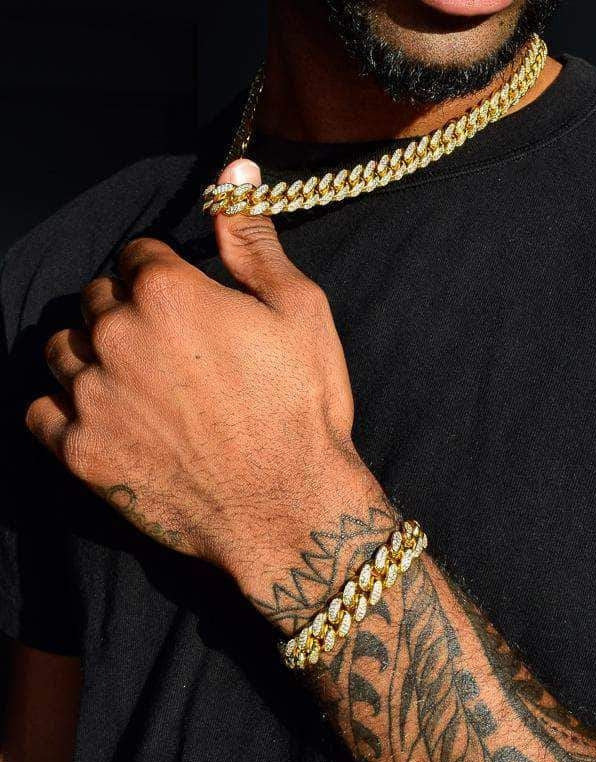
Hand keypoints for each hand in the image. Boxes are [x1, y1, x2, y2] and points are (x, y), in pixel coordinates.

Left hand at [25, 159, 389, 629]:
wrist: (289, 506)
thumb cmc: (302, 406)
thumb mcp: (299, 311)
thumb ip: (253, 239)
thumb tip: (235, 171)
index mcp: (168, 293)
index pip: (136, 255)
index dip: (164, 274)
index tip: (186, 301)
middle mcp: (115, 336)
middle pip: (96, 299)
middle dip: (127, 311)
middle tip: (169, 347)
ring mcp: (91, 396)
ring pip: (63, 350)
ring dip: (92, 354)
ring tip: (136, 380)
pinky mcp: (80, 451)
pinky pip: (41, 410)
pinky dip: (65, 406)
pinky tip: (106, 415)